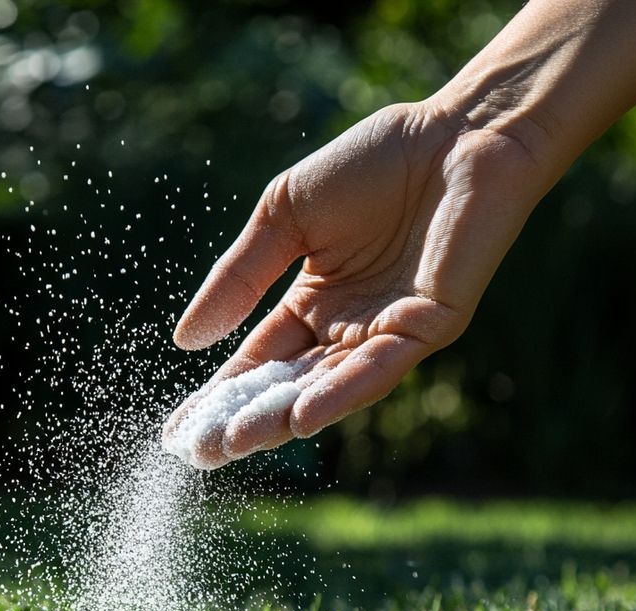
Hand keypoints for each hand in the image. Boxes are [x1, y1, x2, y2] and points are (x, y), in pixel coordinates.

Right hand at [164, 100, 547, 468]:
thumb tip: (186, 341)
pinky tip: (301, 417)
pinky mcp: (427, 328)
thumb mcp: (283, 216)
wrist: (456, 133)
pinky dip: (339, 395)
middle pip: (286, 387)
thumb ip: (240, 277)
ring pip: (327, 389)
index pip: (258, 362)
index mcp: (312, 304)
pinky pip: (377, 370)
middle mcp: (347, 329)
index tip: (179, 432)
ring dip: (282, 419)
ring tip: (235, 443)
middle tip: (200, 453)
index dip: (219, 396)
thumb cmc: (373, 163)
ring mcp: (386, 333)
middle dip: (243, 420)